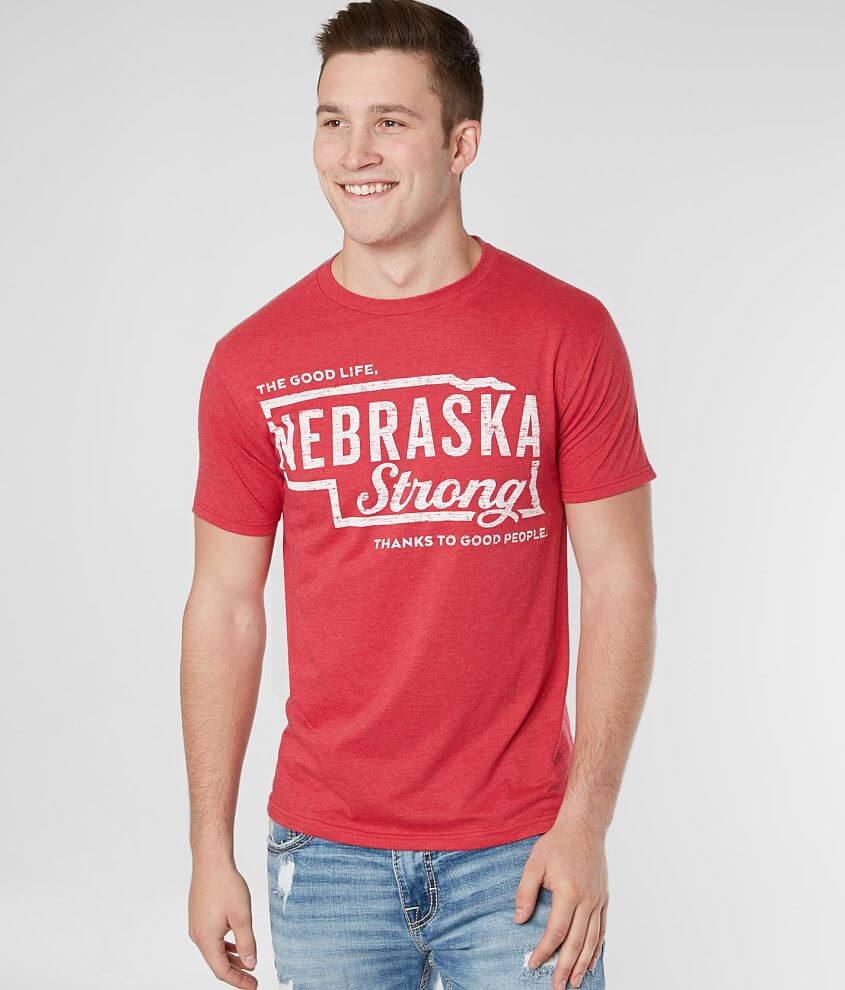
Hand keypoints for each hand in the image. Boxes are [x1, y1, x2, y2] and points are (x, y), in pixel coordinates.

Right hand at [189, 858, 258, 987]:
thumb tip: (250, 963)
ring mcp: (197, 925)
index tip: (253, 986)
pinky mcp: (199, 915)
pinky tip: (235, 943)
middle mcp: (198, 935)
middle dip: (236, 972)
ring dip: (231, 958)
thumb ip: (246, 943)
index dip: (238, 981)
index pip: (222, 970)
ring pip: (214, 949)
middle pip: (217, 962)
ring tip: (247, 963)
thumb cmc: (225, 885)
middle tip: (252, 979)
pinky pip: (212, 937)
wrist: (211, 860)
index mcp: (206, 939)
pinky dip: (225, 944)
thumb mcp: (242, 916)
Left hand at [513, 817, 607, 988]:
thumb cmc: (557, 844)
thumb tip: (519, 920)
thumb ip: (525, 893)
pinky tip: (591, 961)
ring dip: (583, 964)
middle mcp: (586, 901)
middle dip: (565, 967)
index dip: (544, 950)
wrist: (584, 827)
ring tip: (575, 982)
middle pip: (576, 943)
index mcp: (568, 893)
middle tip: (557, 986)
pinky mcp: (603, 899)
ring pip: (592, 940)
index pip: (555, 932)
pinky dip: (597, 948)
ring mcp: (597, 901)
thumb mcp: (534, 864)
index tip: (533, 963)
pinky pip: (602, 929)